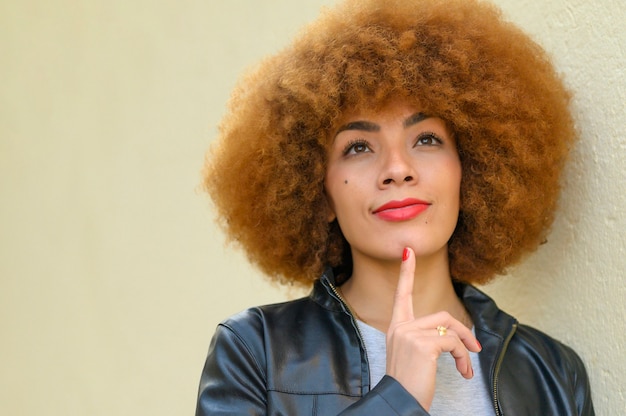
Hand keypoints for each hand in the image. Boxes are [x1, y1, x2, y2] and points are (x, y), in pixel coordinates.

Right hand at [385, 247, 481, 410]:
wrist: (399, 402)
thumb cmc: (407, 384)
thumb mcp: (412, 356)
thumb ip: (424, 338)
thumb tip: (452, 335)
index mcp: (396, 327)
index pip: (402, 294)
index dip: (406, 272)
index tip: (408, 252)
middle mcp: (400, 327)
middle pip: (442, 317)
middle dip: (463, 332)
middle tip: (475, 349)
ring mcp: (410, 334)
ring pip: (450, 330)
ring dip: (465, 349)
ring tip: (466, 368)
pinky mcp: (423, 344)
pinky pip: (454, 343)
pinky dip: (463, 357)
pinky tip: (462, 372)